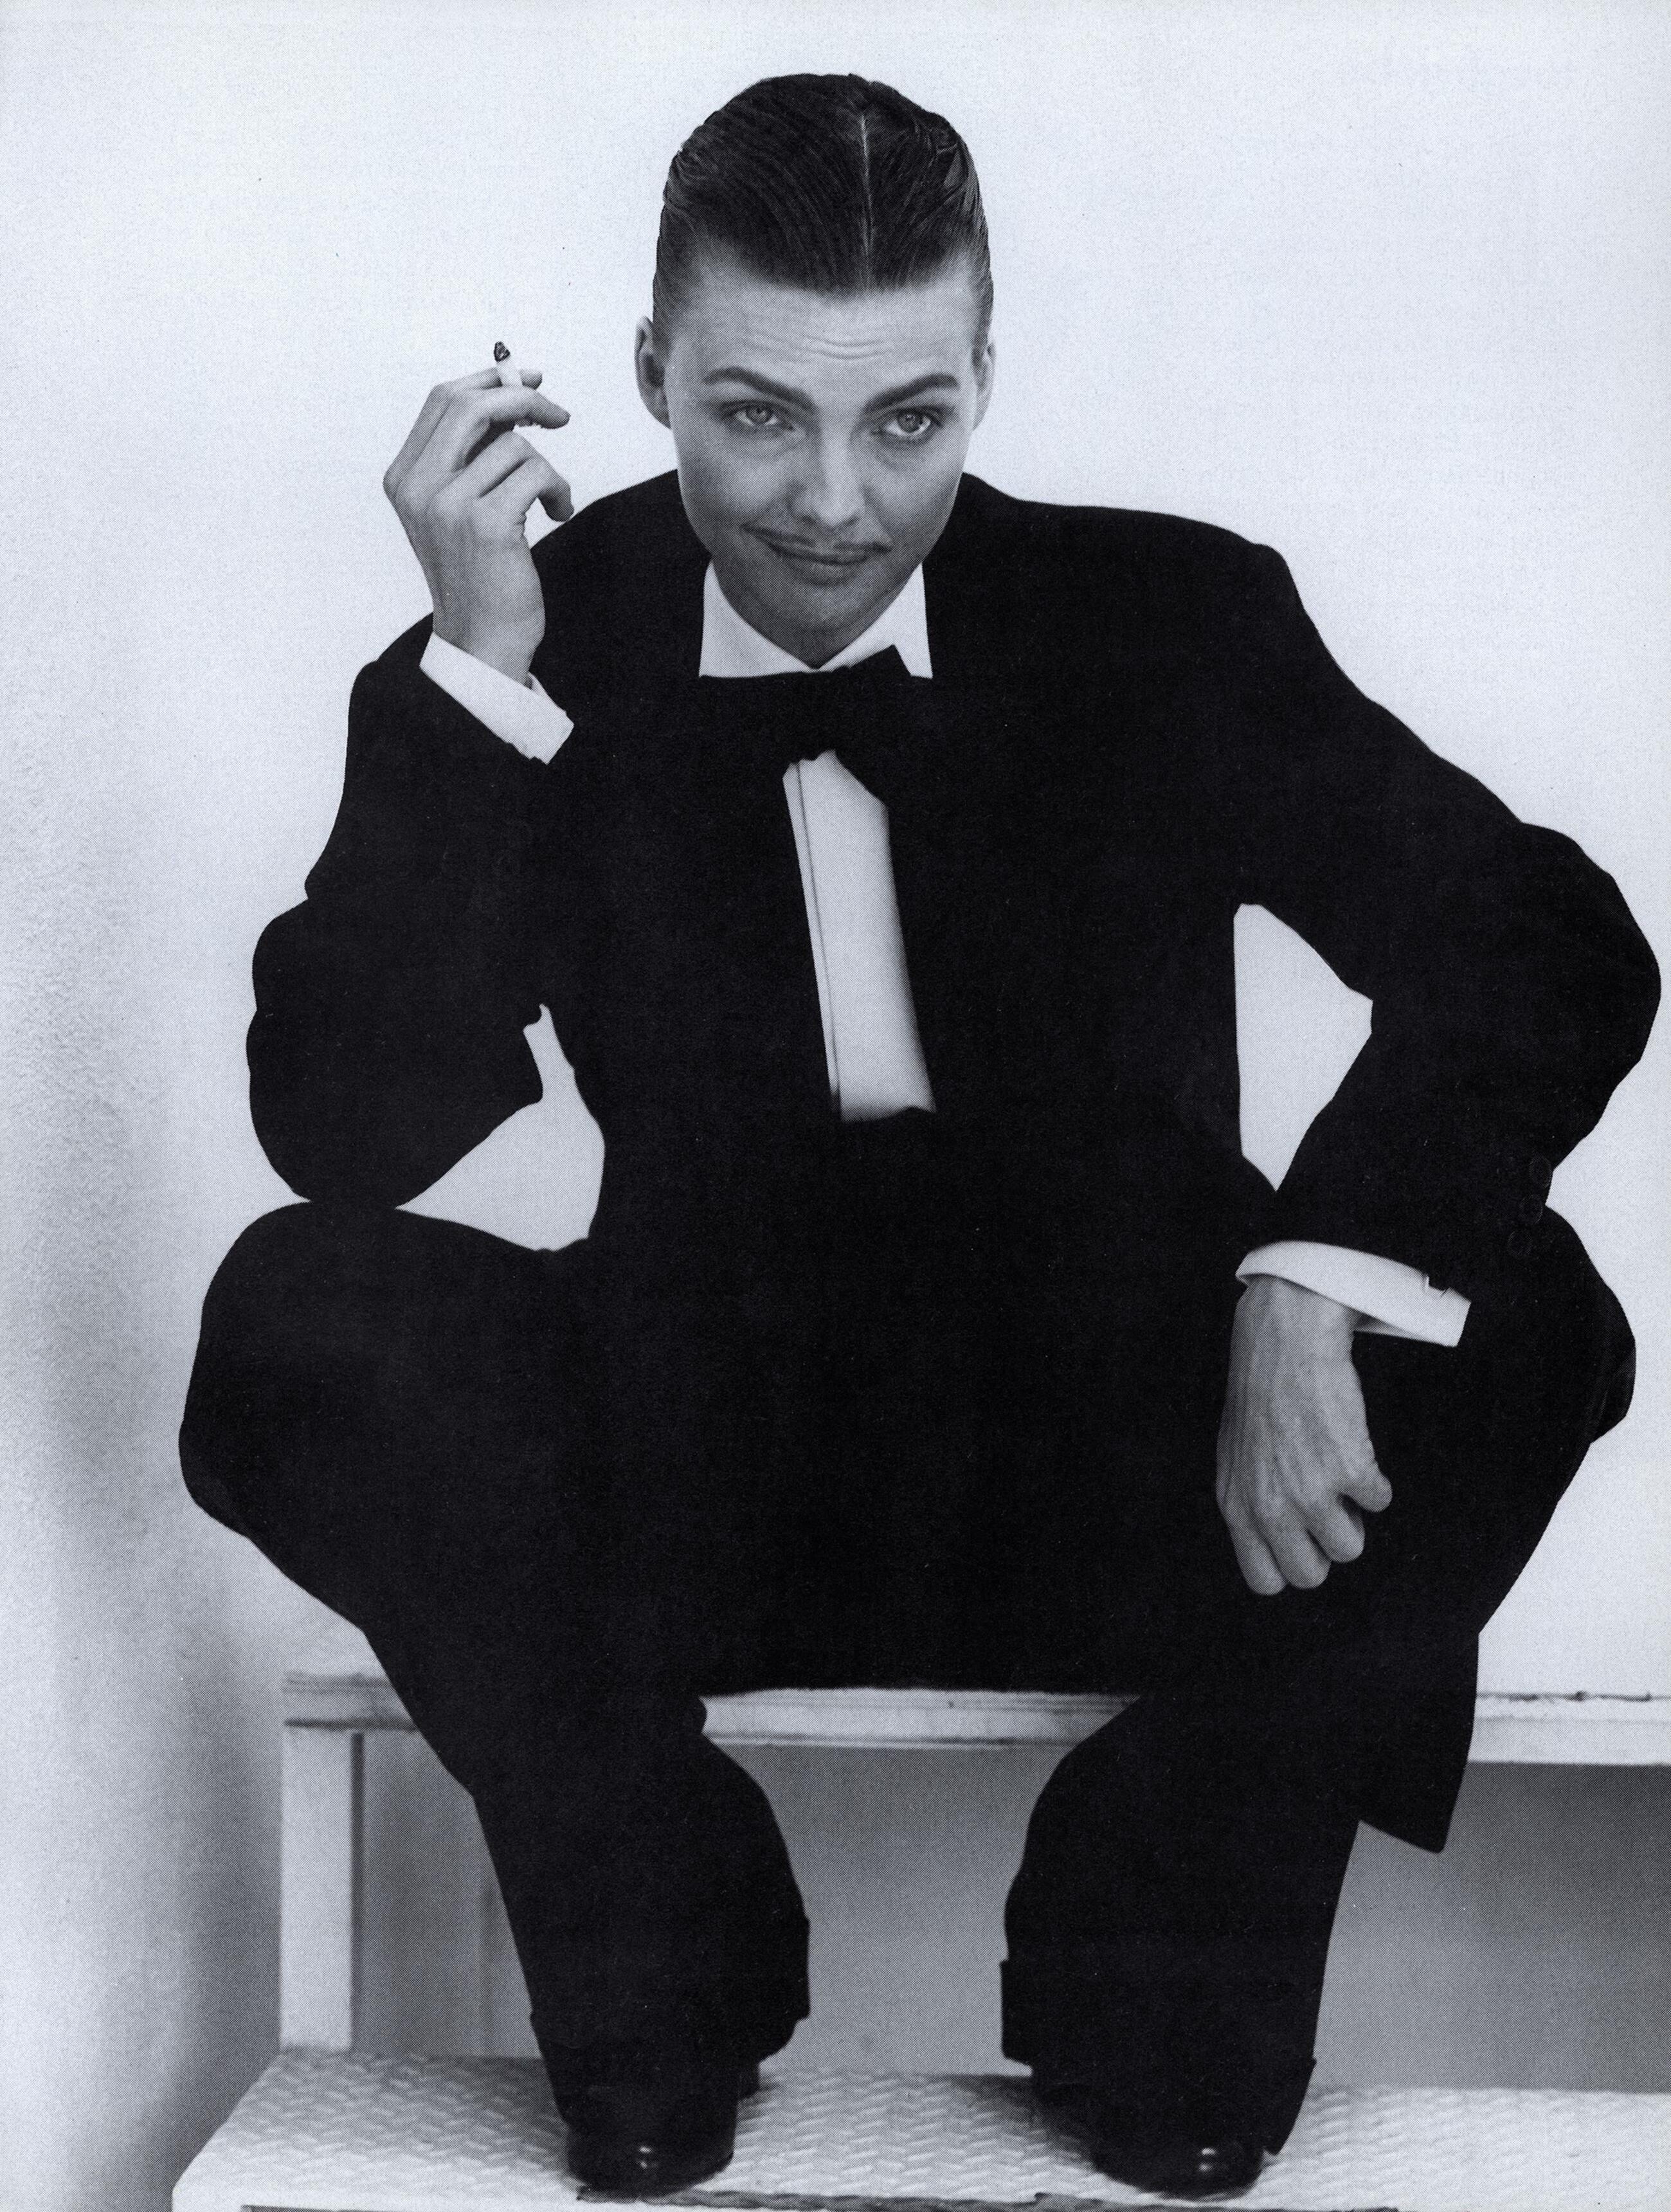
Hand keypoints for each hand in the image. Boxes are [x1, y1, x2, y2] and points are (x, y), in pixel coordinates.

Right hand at [383, 367, 572, 682]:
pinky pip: (537, 473)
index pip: (443, 399)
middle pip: (471, 404)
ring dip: (546, 470)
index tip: (528, 380)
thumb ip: (472, 454)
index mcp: (404, 477)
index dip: (489, 380)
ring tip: (550, 502)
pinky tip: (557, 515)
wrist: (481, 640)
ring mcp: (448, 505)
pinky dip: (558, 491)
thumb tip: (513, 389)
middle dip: (523, 398)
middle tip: (558, 414)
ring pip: (514, 445)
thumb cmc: (479, 573)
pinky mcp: (486, 523)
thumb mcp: (461, 506)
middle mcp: (418, 486)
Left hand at [1214, 1275, 1392, 1594]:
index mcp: (1237, 1507)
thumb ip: (1252, 1505)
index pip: (1265, 1580)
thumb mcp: (1237, 1459)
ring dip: (1353, 1516)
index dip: (1290, 1564)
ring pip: (1350, 1548)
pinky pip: (1380, 1503)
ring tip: (1339, 1477)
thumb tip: (1277, 1542)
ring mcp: (1310, 1492)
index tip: (1301, 1540)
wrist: (1285, 1344)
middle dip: (1324, 1547)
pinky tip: (1355, 1448)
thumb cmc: (1261, 1397)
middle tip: (1326, 1510)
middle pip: (1310, 1575)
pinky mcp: (1349, 1470)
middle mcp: (1271, 1507)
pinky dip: (1376, 1481)